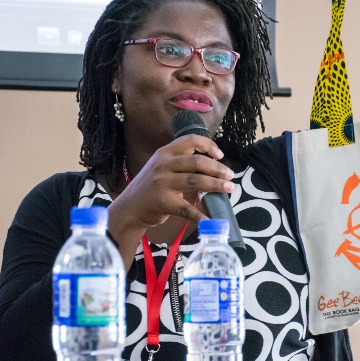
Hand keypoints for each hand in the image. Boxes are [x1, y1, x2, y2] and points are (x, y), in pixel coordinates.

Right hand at [107, 136, 234, 267]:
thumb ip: (182, 164)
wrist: (129, 208)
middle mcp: (163, 165)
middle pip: (196, 162)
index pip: (189, 140)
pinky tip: (211, 220)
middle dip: (217, 169)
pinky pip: (187, 209)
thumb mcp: (162, 168)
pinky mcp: (163, 202)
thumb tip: (213, 166)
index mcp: (164, 153)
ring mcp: (162, 183)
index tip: (220, 155)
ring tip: (229, 188)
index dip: (208, 145)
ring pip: (196, 181)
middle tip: (230, 176)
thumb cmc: (150, 188)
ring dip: (216, 185)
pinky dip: (200, 215)